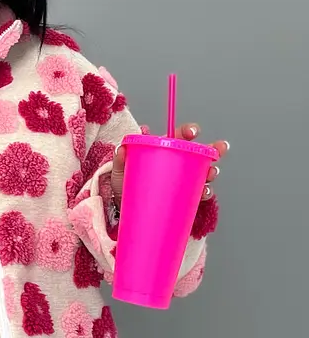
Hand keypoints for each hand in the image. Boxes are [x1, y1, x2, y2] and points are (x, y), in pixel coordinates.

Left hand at [110, 124, 228, 205]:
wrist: (124, 205)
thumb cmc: (125, 182)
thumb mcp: (121, 169)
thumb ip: (120, 158)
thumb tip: (121, 149)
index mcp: (164, 150)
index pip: (180, 137)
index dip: (188, 131)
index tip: (193, 132)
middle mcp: (177, 164)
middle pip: (200, 154)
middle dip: (213, 150)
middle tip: (217, 150)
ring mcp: (181, 181)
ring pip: (203, 174)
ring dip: (211, 172)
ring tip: (210, 174)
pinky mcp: (182, 197)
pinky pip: (197, 195)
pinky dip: (203, 194)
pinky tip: (204, 193)